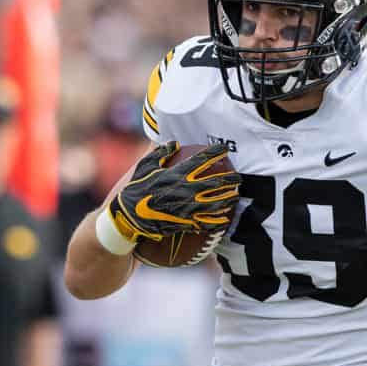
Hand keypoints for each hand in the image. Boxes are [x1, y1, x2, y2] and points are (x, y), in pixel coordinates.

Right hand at [108, 141, 239, 240]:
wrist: (127, 218)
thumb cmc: (135, 190)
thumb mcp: (144, 167)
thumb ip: (160, 153)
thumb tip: (173, 142)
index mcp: (176, 174)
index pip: (201, 160)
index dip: (214, 153)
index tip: (224, 149)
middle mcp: (184, 190)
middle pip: (214, 182)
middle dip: (229, 179)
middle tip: (238, 178)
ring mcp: (186, 207)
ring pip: (214, 203)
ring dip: (227, 199)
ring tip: (235, 196)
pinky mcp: (184, 223)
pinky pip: (205, 222)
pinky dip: (217, 221)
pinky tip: (225, 219)